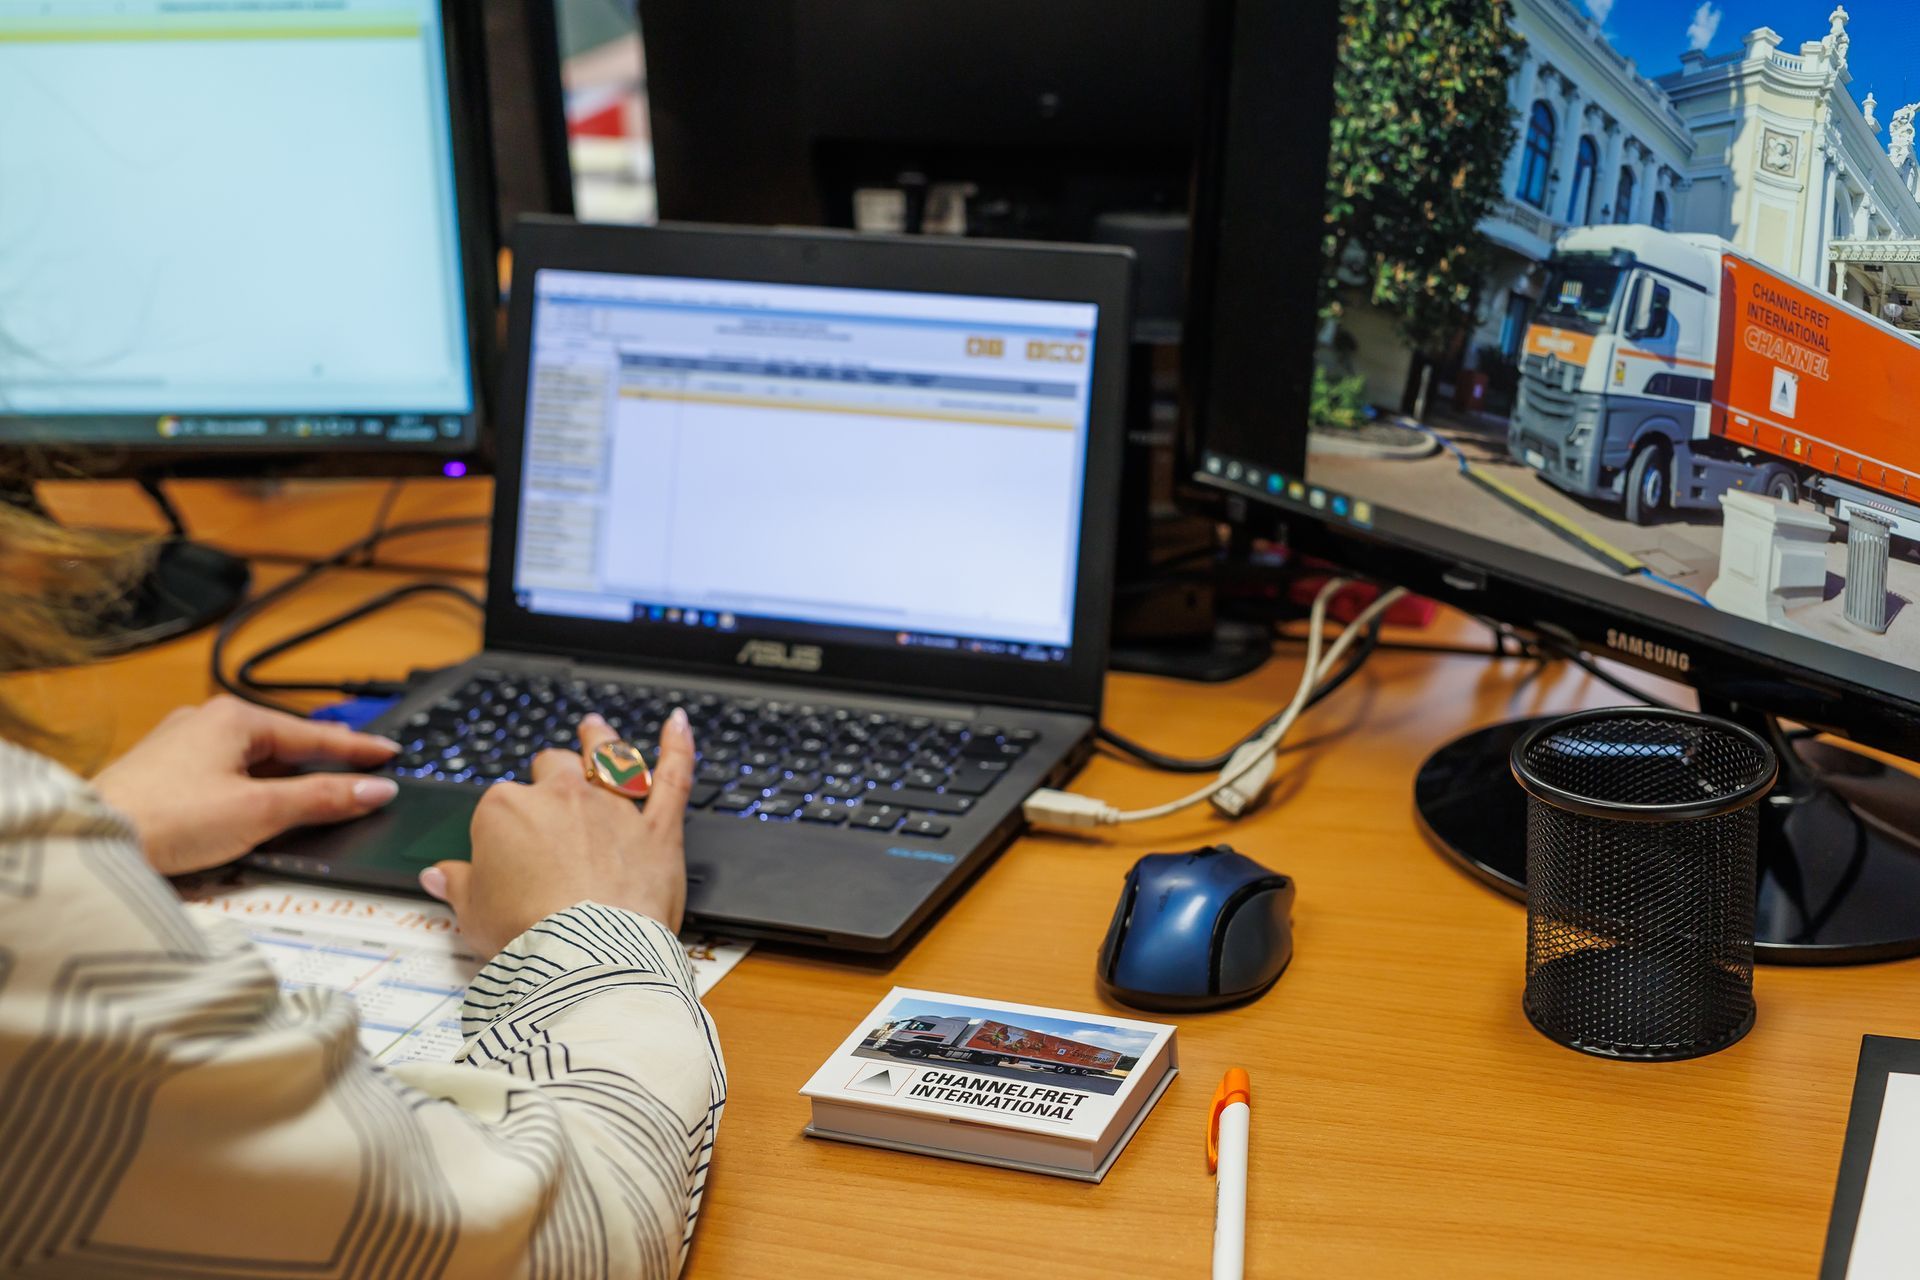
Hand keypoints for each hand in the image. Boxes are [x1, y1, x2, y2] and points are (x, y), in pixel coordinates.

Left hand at [94, 696, 400, 875]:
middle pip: (284, 745)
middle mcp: (206, 720)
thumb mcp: (261, 811)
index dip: (358, 750)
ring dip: (286, 780)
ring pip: (253, 760)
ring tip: (318, 797)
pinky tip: (261, 807)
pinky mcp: (164, 773)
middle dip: (321, 763)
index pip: (315, 735)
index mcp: (234, 717)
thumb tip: (375, 789)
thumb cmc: (167, 819)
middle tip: (361, 775)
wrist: (94, 839)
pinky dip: (254, 788)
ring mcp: (181, 745)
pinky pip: (227, 774)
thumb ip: (324, 798)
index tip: (390, 754)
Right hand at [421, 709, 691, 955]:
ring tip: (596, 729)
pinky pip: (673, 777)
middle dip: (550, 772)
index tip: (506, 852)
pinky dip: (678, 747)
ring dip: (601, 740)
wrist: (585, 955)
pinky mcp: (657, 828)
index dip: (504, 827)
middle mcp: (562, 797)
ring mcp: (612, 807)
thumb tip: (438, 876)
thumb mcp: (473, 914)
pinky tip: (677, 724)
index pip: (502, 804)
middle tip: (550, 784)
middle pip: (554, 767)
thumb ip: (458, 886)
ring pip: (609, 758)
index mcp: (507, 809)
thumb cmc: (527, 934)